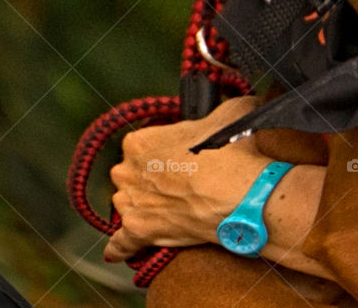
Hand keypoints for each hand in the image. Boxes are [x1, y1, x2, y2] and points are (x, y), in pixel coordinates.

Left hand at [104, 96, 269, 261]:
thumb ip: (221, 109)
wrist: (241, 194)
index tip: (180, 162)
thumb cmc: (232, 153)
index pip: (141, 148)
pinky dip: (120, 248)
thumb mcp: (229, 114)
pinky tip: (116, 252)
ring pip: (127, 205)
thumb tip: (239, 105)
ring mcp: (130, 202)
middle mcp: (127, 169)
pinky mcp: (139, 231)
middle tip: (179, 187)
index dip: (161, 156)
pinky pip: (122, 242)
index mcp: (140, 140)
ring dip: (141, 209)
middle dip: (149, 181)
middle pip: (131, 176)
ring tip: (171, 213)